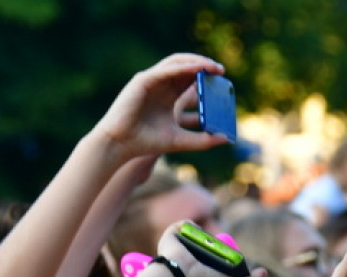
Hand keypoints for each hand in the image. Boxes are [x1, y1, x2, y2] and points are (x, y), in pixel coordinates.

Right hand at [94, 53, 228, 161]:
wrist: (121, 145)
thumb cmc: (145, 142)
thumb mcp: (180, 141)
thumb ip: (202, 140)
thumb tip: (226, 138)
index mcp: (167, 96)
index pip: (189, 79)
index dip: (206, 76)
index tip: (222, 79)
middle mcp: (160, 85)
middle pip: (185, 67)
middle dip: (204, 66)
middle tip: (221, 70)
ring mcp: (151, 81)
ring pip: (176, 64)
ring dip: (195, 62)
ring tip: (212, 67)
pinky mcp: (143, 81)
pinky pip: (166, 70)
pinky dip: (182, 68)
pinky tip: (196, 69)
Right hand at [156, 221, 264, 276]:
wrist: (178, 276)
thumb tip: (263, 272)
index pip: (211, 275)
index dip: (222, 274)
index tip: (232, 273)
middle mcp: (186, 266)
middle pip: (205, 255)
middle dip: (215, 256)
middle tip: (225, 257)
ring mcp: (178, 251)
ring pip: (193, 240)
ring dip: (203, 239)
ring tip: (215, 243)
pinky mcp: (171, 238)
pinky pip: (181, 227)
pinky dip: (189, 225)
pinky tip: (199, 230)